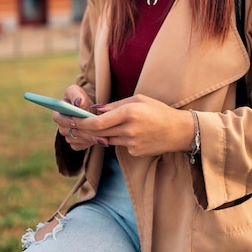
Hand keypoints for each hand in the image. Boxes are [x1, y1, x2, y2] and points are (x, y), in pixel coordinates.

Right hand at [53, 84, 108, 149]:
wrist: (90, 108)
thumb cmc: (81, 98)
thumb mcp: (78, 92)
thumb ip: (77, 95)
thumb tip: (79, 101)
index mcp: (58, 112)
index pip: (57, 118)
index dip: (66, 121)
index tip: (75, 121)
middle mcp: (61, 125)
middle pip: (67, 131)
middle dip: (82, 131)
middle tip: (96, 131)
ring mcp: (67, 135)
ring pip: (75, 139)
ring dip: (88, 137)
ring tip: (102, 136)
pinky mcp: (74, 143)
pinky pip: (79, 145)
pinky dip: (88, 142)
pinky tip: (99, 138)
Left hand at [60, 95, 194, 156]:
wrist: (179, 131)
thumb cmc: (159, 110)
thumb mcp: (139, 99)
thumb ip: (116, 105)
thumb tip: (96, 110)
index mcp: (129, 113)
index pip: (98, 122)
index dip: (83, 123)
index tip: (72, 120)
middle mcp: (129, 130)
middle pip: (98, 133)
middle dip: (84, 130)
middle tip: (73, 126)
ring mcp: (132, 143)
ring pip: (107, 139)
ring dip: (100, 134)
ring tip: (97, 126)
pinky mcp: (134, 152)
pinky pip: (119, 145)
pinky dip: (117, 138)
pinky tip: (128, 133)